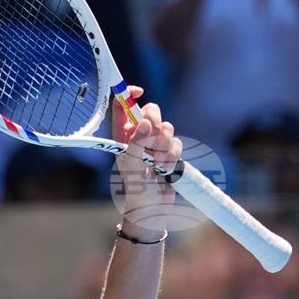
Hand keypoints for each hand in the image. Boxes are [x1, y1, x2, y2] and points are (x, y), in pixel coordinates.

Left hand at [113, 87, 181, 239]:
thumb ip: (135, 143)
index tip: (139, 91)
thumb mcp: (131, 165)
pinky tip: (165, 170)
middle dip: (154, 124)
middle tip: (152, 141)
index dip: (128, 94)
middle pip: (150, 112)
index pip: (121, 106)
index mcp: (122, 135)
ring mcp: (155, 143)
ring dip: (164, 147)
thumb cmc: (135, 188)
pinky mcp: (170, 152)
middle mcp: (138, 136)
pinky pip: (177, 143)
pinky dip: (173, 157)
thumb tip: (142, 122)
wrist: (153, 207)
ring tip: (156, 164)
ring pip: (166, 127)